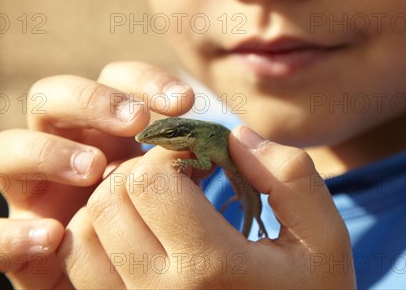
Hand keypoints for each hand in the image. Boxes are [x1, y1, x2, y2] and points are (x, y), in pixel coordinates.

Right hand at [0, 62, 194, 288]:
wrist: (150, 279)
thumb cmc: (179, 224)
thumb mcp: (198, 183)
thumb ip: (208, 159)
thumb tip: (239, 140)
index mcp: (108, 127)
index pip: (113, 79)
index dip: (143, 80)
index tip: (185, 101)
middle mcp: (65, 148)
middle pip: (50, 96)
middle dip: (92, 101)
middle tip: (136, 123)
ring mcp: (35, 194)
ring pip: (7, 149)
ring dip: (48, 152)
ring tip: (96, 171)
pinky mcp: (20, 246)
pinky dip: (13, 234)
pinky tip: (54, 238)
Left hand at [59, 126, 355, 288]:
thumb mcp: (324, 239)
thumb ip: (288, 175)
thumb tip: (234, 136)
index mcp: (210, 268)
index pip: (152, 182)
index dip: (174, 154)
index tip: (202, 159)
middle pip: (110, 201)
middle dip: (142, 172)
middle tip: (179, 176)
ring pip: (83, 233)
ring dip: (114, 202)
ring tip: (156, 203)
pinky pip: (80, 268)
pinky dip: (99, 237)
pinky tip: (140, 233)